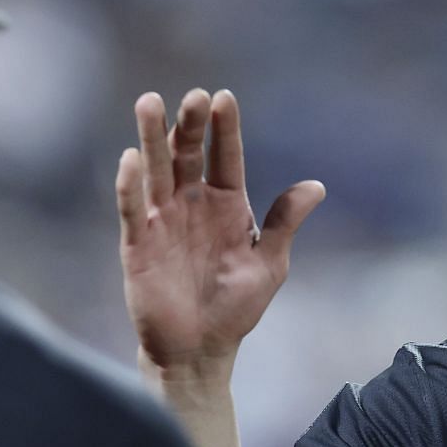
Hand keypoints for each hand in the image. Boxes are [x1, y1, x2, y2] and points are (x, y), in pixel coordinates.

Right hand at [115, 88, 324, 378]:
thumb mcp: (269, 264)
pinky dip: (130, 185)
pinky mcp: (138, 244)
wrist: (201, 350)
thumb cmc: (236, 308)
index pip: (225, 158)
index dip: (225, 129)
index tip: (224, 98)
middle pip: (187, 155)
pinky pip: (132, 209)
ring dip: (152, 138)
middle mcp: (192, 205)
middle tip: (193, 96)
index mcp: (227, 206)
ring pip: (155, 171)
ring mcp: (163, 221)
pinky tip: (132, 159)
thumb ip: (285, 223)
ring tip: (150, 103)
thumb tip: (316, 186)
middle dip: (189, 125)